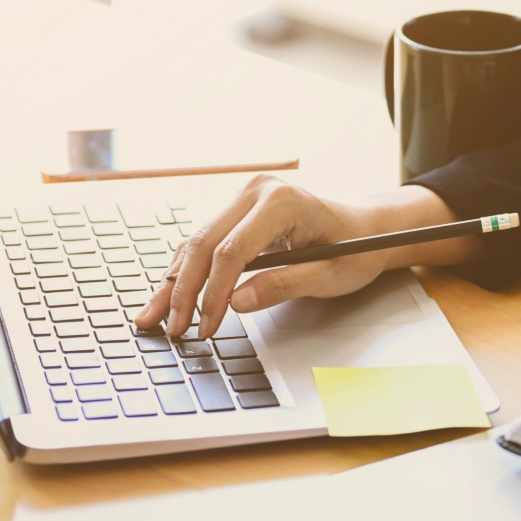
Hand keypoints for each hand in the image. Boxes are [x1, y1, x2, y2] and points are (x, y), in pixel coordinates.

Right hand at [135, 178, 473, 337]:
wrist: (367, 228)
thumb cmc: (355, 249)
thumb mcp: (329, 274)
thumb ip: (282, 286)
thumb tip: (236, 303)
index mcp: (280, 201)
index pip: (231, 252)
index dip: (213, 294)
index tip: (205, 327)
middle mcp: (255, 191)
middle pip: (204, 244)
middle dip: (182, 290)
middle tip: (170, 329)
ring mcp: (243, 197)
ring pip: (196, 242)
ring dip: (174, 281)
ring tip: (153, 317)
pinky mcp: (237, 211)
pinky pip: (204, 242)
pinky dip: (185, 271)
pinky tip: (168, 295)